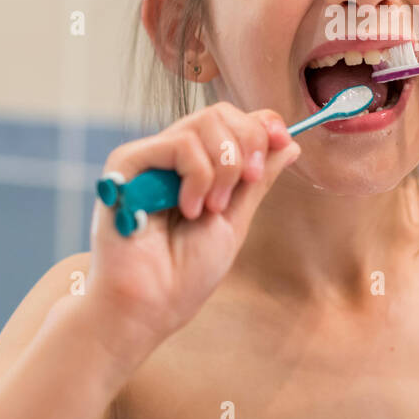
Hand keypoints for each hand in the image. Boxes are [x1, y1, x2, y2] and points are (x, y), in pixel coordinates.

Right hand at [84, 102, 298, 365]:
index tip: (284, 141)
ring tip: (210, 208)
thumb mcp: (235, 220)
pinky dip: (198, 176)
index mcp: (194, 167)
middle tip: (247, 182)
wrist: (151, 305)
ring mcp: (148, 158)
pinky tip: (188, 209)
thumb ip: (257, 181)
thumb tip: (292, 144)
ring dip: (224, 168)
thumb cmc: (185, 273)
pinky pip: (180, 144)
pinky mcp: (126, 164)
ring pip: (204, 123)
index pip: (231, 120)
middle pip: (220, 113)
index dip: (261, 125)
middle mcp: (170, 156)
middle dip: (248, 144)